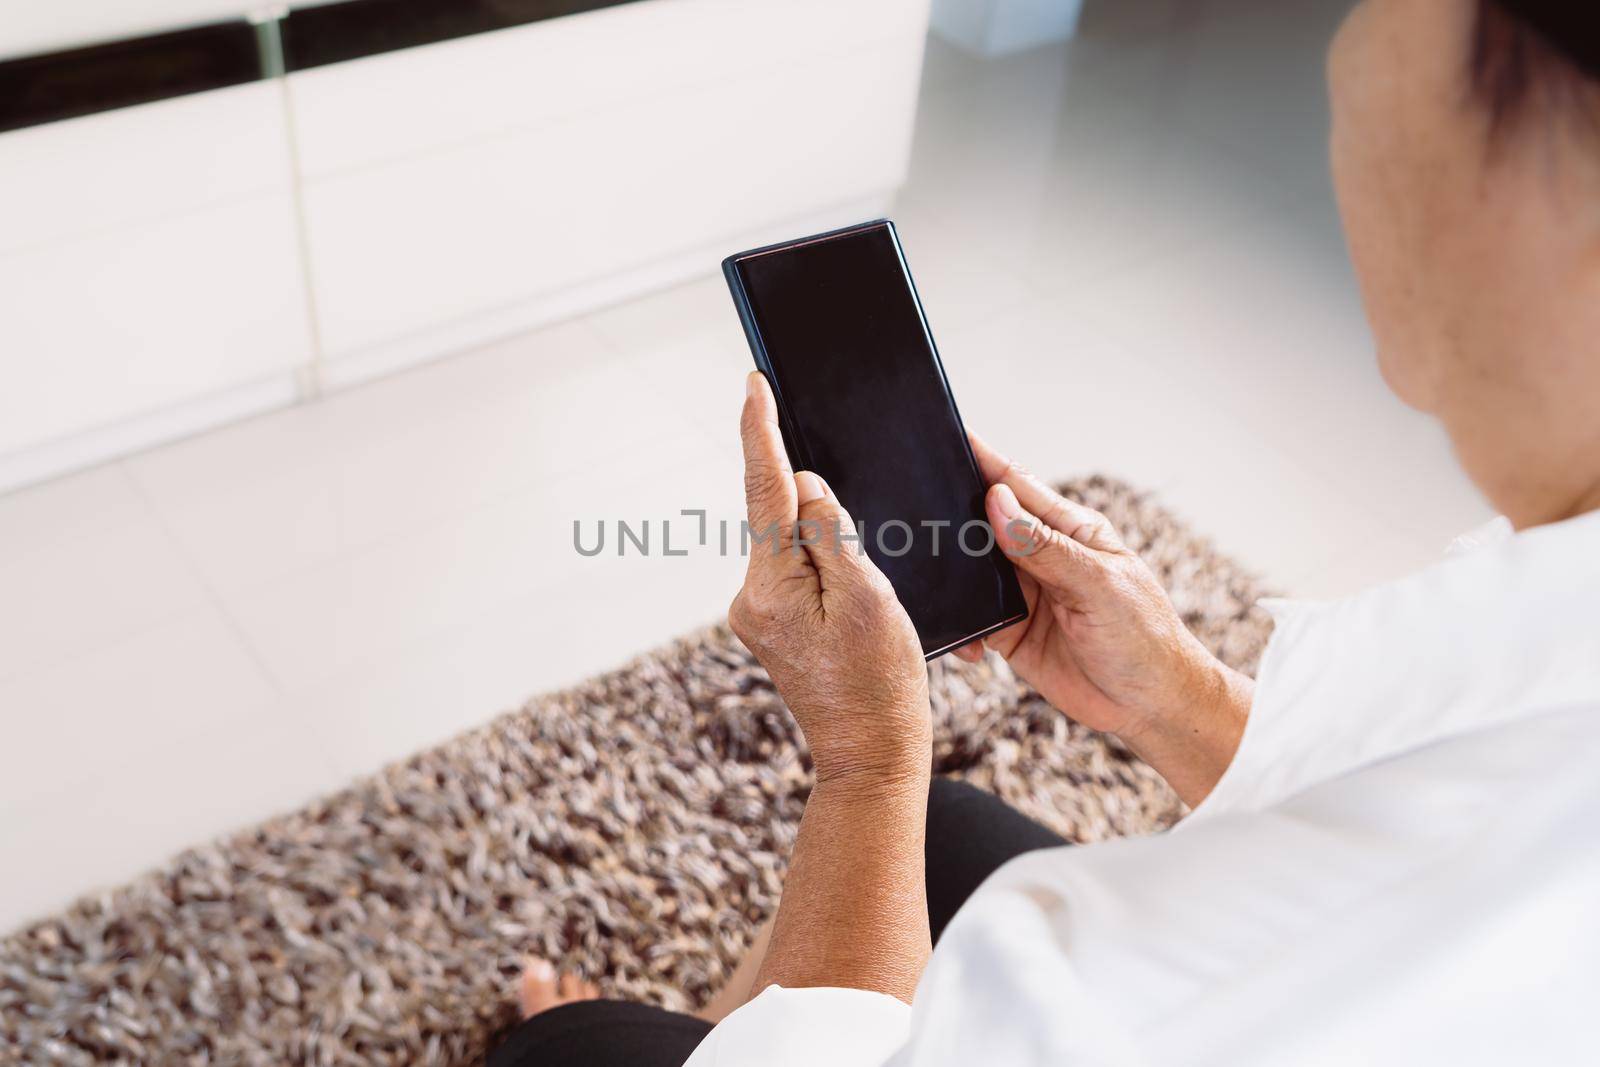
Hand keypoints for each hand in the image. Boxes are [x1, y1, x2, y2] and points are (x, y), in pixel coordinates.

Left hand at [729, 373, 931, 788]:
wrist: (871, 755)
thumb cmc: (881, 683)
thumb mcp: (870, 597)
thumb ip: (832, 534)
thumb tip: (802, 486)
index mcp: (771, 586)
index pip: (764, 490)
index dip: (761, 432)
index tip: (754, 383)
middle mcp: (751, 597)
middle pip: (779, 516)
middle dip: (814, 501)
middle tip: (854, 534)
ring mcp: (759, 613)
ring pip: (792, 545)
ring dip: (827, 542)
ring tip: (869, 596)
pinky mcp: (773, 624)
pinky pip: (798, 570)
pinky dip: (825, 564)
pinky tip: (855, 592)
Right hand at [956, 435, 1251, 803]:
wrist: (1151, 707)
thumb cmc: (1145, 638)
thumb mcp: (1099, 586)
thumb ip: (1045, 548)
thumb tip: (997, 503)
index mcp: (1069, 531)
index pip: (1017, 486)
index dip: (982, 461)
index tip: (947, 436)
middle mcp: (1040, 557)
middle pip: (983, 525)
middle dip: (951, 517)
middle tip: (911, 512)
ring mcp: (1023, 595)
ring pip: (971, 572)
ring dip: (951, 575)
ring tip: (923, 573)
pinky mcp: (1010, 634)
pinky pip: (972, 620)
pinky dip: (959, 627)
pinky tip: (962, 639)